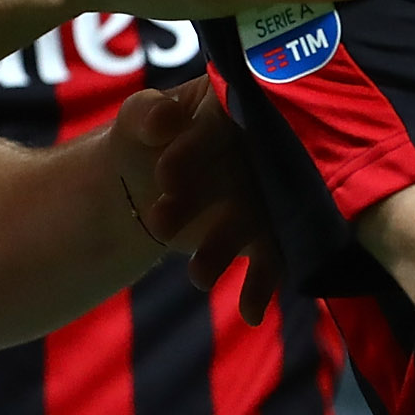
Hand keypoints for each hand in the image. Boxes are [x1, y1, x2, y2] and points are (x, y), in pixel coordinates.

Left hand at [114, 83, 284, 320]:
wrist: (144, 183)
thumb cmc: (147, 135)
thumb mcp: (138, 119)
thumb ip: (146, 113)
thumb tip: (165, 119)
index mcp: (238, 102)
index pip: (228, 120)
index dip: (199, 148)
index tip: (165, 176)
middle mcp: (265, 142)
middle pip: (250, 170)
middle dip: (209, 202)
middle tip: (160, 221)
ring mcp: (272, 186)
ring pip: (262, 217)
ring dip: (231, 248)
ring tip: (196, 276)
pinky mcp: (269, 227)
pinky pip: (276, 256)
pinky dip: (264, 285)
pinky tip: (251, 313)